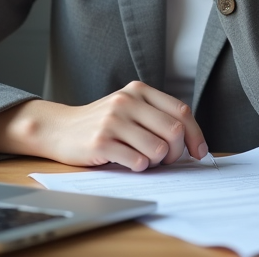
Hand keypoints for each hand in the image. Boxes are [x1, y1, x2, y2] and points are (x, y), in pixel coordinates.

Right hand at [0, 81, 208, 171]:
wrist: (59, 129)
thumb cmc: (101, 122)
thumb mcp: (128, 108)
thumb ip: (156, 115)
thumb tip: (191, 141)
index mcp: (138, 90)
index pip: (181, 111)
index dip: (196, 134)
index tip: (198, 152)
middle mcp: (127, 101)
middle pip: (174, 131)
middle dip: (177, 153)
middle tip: (168, 160)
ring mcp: (113, 121)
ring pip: (158, 150)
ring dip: (156, 163)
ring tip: (142, 159)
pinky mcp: (101, 142)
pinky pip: (137, 162)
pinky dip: (139, 168)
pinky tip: (128, 162)